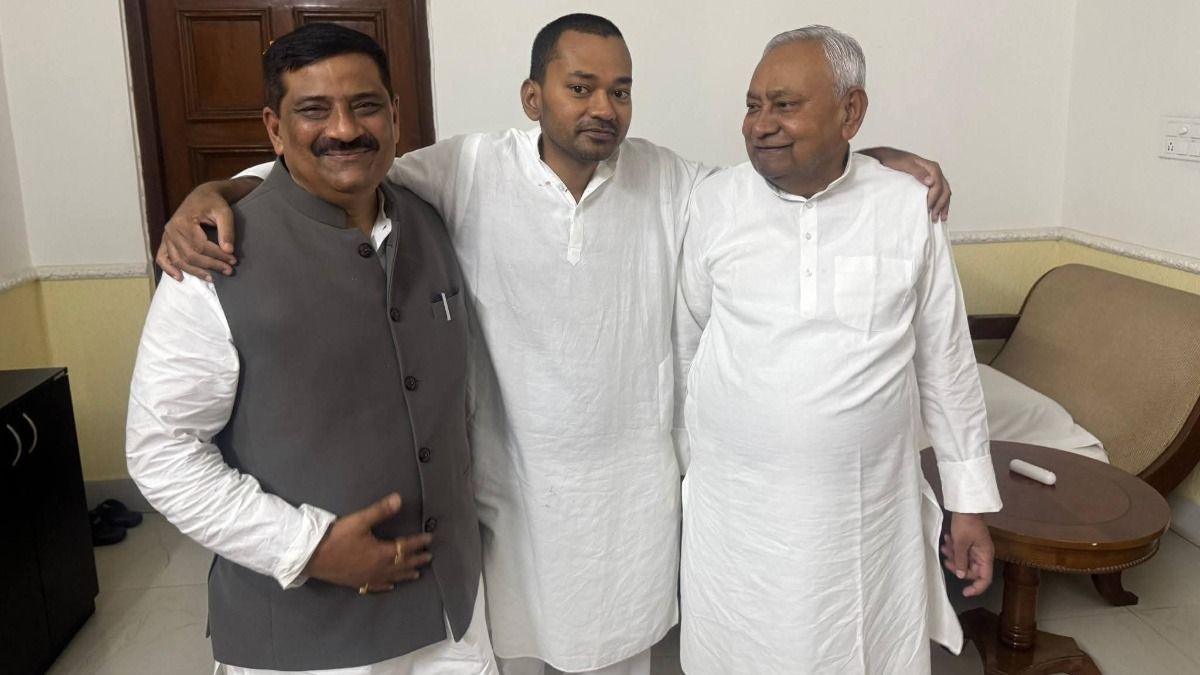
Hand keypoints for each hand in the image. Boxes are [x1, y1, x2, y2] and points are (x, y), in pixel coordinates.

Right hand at [156, 177, 258, 280]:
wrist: (202, 196)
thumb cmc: (214, 203)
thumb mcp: (224, 212)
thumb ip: (227, 230)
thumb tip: (228, 250)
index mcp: (183, 221)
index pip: (201, 246)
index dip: (218, 256)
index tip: (233, 261)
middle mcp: (171, 230)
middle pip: (190, 255)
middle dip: (211, 265)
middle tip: (229, 271)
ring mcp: (166, 236)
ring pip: (178, 260)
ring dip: (195, 272)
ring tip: (212, 278)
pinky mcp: (166, 240)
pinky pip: (162, 258)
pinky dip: (169, 269)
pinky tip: (180, 277)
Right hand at [302, 493, 433, 591]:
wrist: (312, 557)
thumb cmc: (337, 538)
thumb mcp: (360, 521)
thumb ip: (381, 511)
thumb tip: (399, 499)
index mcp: (382, 553)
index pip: (405, 546)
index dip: (418, 542)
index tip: (429, 539)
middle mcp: (378, 568)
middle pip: (402, 564)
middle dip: (416, 559)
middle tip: (428, 557)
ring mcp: (368, 578)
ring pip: (392, 577)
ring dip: (406, 574)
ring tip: (417, 574)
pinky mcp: (357, 583)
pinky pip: (376, 586)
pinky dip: (386, 585)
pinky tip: (390, 586)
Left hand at [859, 147, 951, 222]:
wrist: (886, 157)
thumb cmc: (893, 160)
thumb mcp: (904, 164)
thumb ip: (918, 172)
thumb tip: (931, 181)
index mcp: (931, 167)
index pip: (938, 184)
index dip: (934, 197)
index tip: (928, 207)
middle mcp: (934, 171)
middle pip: (944, 189)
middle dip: (940, 204)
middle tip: (934, 216)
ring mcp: (932, 177)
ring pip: (944, 192)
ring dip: (943, 205)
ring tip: (939, 218)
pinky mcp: (928, 182)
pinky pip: (939, 193)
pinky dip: (941, 203)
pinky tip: (939, 211)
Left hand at [941, 512, 993, 597]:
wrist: (965, 506)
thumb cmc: (966, 522)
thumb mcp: (960, 543)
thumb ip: (961, 561)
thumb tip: (962, 576)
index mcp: (986, 556)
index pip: (985, 579)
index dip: (977, 588)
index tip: (965, 592)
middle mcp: (983, 554)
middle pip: (971, 570)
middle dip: (958, 566)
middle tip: (946, 560)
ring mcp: (976, 549)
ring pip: (964, 561)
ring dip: (954, 556)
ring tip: (946, 546)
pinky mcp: (970, 544)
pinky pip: (962, 552)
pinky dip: (954, 549)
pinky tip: (947, 540)